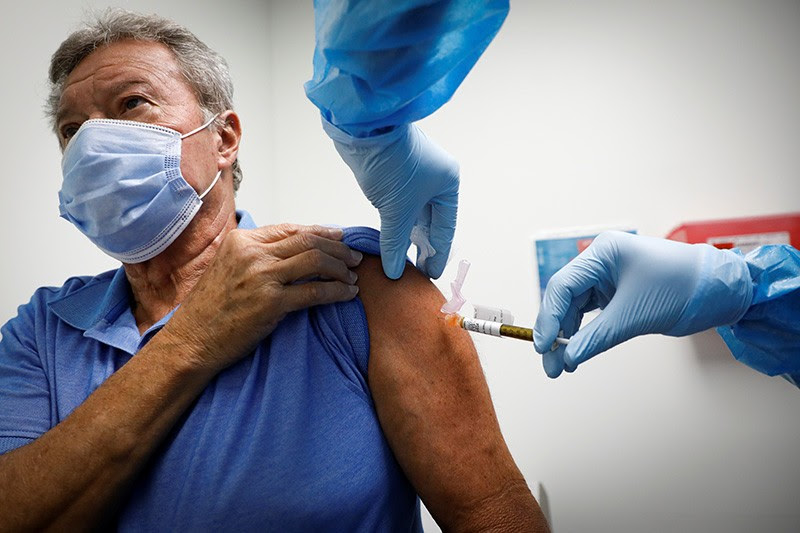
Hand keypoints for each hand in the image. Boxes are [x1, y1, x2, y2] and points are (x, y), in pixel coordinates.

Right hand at [163, 224, 362, 373]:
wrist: (191, 341)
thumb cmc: (211, 309)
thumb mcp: (229, 268)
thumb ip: (257, 255)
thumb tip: (295, 249)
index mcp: (242, 240)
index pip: (292, 229)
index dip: (322, 232)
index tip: (340, 238)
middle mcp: (252, 253)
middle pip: (309, 240)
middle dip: (338, 247)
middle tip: (354, 257)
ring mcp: (262, 277)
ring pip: (316, 260)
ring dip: (341, 267)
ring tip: (353, 276)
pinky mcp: (271, 303)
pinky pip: (315, 291)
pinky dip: (337, 291)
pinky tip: (348, 294)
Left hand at [323, 118, 458, 279]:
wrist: (365, 130)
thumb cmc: (392, 163)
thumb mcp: (397, 210)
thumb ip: (396, 243)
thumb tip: (395, 271)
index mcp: (447, 183)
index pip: (445, 228)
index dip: (438, 253)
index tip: (431, 274)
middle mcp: (435, 178)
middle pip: (430, 221)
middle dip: (422, 247)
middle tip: (416, 272)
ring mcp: (414, 174)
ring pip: (412, 213)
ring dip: (406, 235)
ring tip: (401, 260)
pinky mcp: (394, 172)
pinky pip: (398, 205)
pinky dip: (394, 223)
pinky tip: (389, 239)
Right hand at [533, 231, 752, 377]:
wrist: (720, 289)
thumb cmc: (682, 288)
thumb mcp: (635, 315)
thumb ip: (597, 337)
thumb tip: (568, 359)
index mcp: (603, 253)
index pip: (562, 285)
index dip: (549, 317)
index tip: (543, 346)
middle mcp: (601, 261)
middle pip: (564, 298)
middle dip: (556, 332)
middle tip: (550, 364)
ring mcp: (608, 276)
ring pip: (575, 308)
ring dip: (568, 336)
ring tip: (561, 366)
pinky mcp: (617, 292)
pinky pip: (592, 314)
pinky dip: (584, 334)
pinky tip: (577, 353)